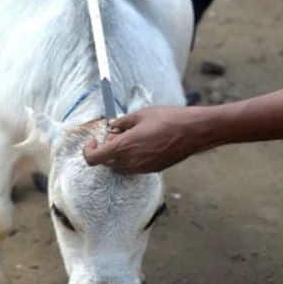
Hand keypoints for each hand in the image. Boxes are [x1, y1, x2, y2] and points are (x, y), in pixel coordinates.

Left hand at [83, 106, 214, 173]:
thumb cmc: (168, 119)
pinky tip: (145, 143)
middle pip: (107, 163)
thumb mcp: (141, 114)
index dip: (89, 150)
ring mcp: (142, 168)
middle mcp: (130, 162)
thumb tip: (113, 127)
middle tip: (116, 133)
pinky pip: (135, 167)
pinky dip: (133, 158)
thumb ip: (122, 122)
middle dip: (106, 149)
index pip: (93, 158)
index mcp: (123, 147)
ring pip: (121, 166)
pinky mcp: (153, 169)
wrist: (193, 131)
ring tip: (132, 138)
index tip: (94, 140)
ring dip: (119, 155)